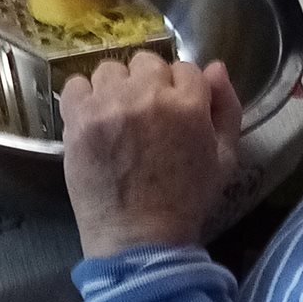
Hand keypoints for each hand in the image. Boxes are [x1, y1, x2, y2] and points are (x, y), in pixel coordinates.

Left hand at [61, 51, 241, 256]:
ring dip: (117, 88)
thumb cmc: (186, 201)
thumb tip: (215, 66)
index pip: (186, 68)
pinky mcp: (78, 116)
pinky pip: (76, 84)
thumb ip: (226, 109)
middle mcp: (147, 96)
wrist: (139, 238)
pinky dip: (84, 97)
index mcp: (188, 105)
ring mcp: (109, 104)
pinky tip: (94, 121)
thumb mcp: (224, 159)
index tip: (175, 113)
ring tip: (119, 120)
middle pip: (147, 62)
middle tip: (147, 117)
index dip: (182, 90)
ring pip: (111, 70)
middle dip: (150, 84)